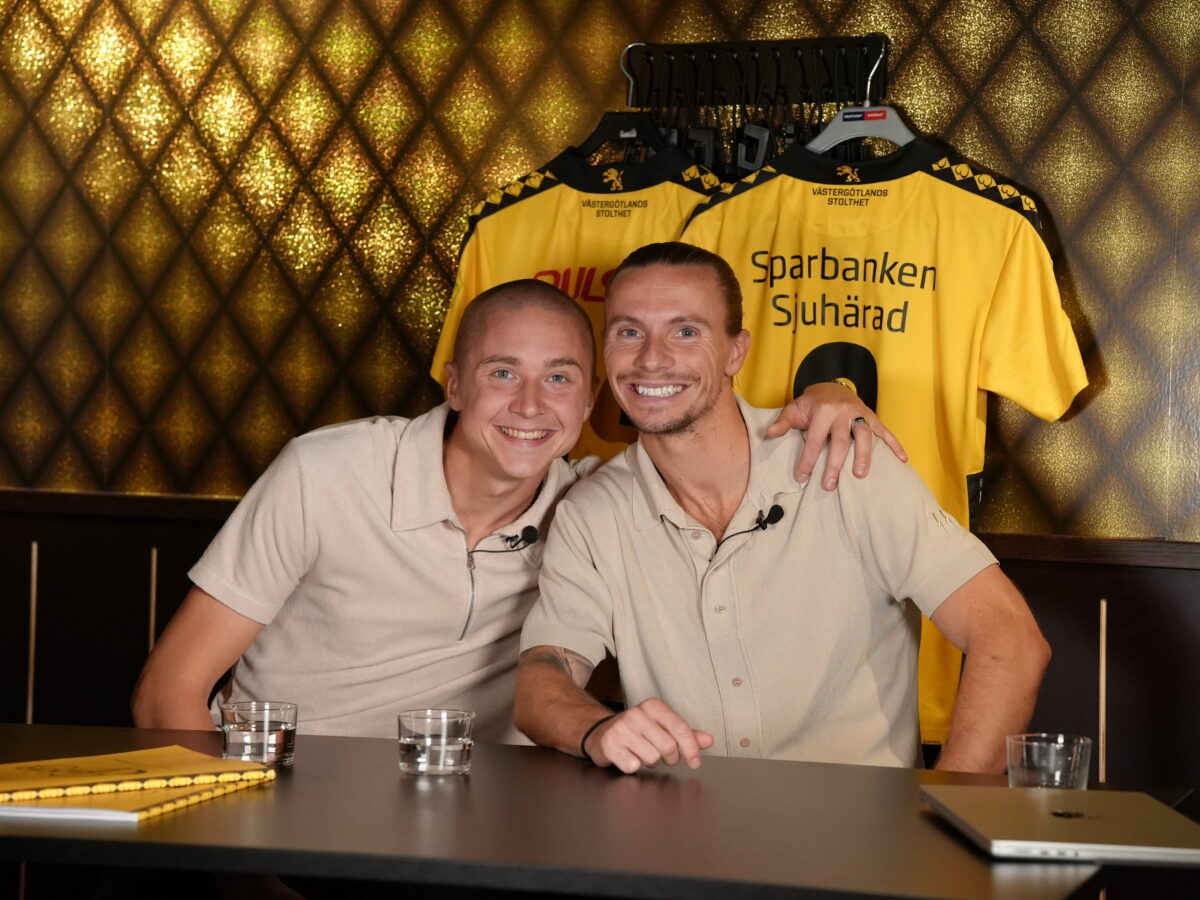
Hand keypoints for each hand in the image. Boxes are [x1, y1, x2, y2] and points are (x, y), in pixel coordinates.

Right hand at [584, 698, 714, 773]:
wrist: (602, 733)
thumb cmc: (638, 731)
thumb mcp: (663, 727)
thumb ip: (687, 734)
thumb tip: (709, 741)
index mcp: (653, 706)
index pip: (681, 729)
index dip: (691, 749)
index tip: (695, 762)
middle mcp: (637, 714)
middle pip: (668, 747)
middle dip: (669, 757)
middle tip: (661, 754)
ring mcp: (621, 729)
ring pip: (652, 758)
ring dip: (650, 762)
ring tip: (642, 753)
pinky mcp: (610, 745)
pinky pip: (633, 766)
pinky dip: (634, 766)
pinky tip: (628, 757)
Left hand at [765, 382, 906, 488]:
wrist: (831, 385)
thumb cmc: (812, 403)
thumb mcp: (795, 409)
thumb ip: (783, 422)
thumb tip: (769, 434)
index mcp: (822, 412)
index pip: (814, 440)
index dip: (807, 460)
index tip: (802, 478)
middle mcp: (842, 412)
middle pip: (839, 442)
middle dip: (834, 465)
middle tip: (829, 485)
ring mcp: (859, 414)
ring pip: (864, 435)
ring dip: (864, 455)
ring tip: (861, 475)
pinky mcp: (871, 416)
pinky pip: (885, 431)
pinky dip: (895, 444)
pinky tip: (903, 459)